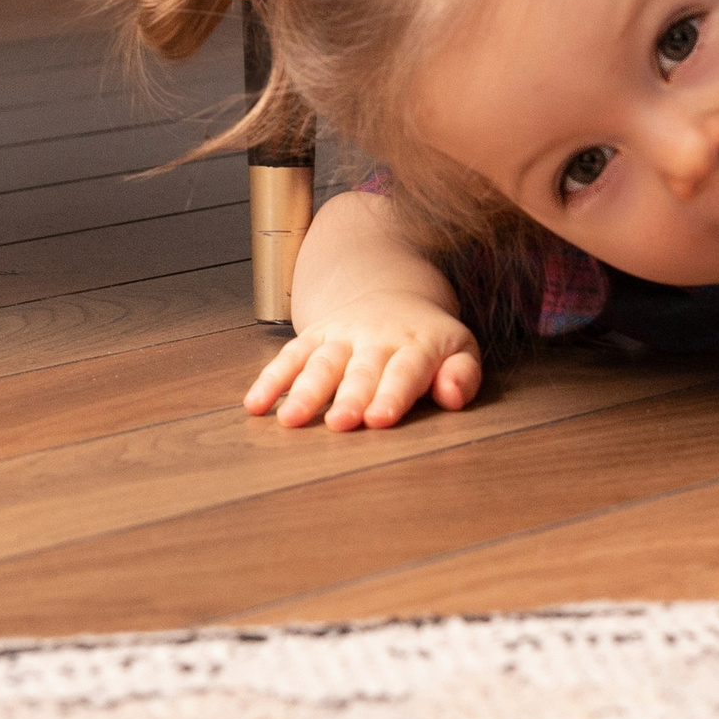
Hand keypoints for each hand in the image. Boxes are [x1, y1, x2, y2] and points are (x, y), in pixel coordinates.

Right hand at [244, 291, 482, 429]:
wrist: (395, 295)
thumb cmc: (430, 341)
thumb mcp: (460, 350)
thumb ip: (462, 376)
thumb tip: (451, 397)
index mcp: (418, 343)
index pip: (406, 370)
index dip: (393, 394)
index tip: (380, 419)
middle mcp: (377, 337)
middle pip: (362, 369)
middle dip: (350, 396)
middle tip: (341, 423)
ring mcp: (342, 335)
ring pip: (322, 362)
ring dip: (305, 391)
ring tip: (290, 420)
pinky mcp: (315, 336)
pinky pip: (290, 356)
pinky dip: (271, 379)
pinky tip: (255, 405)